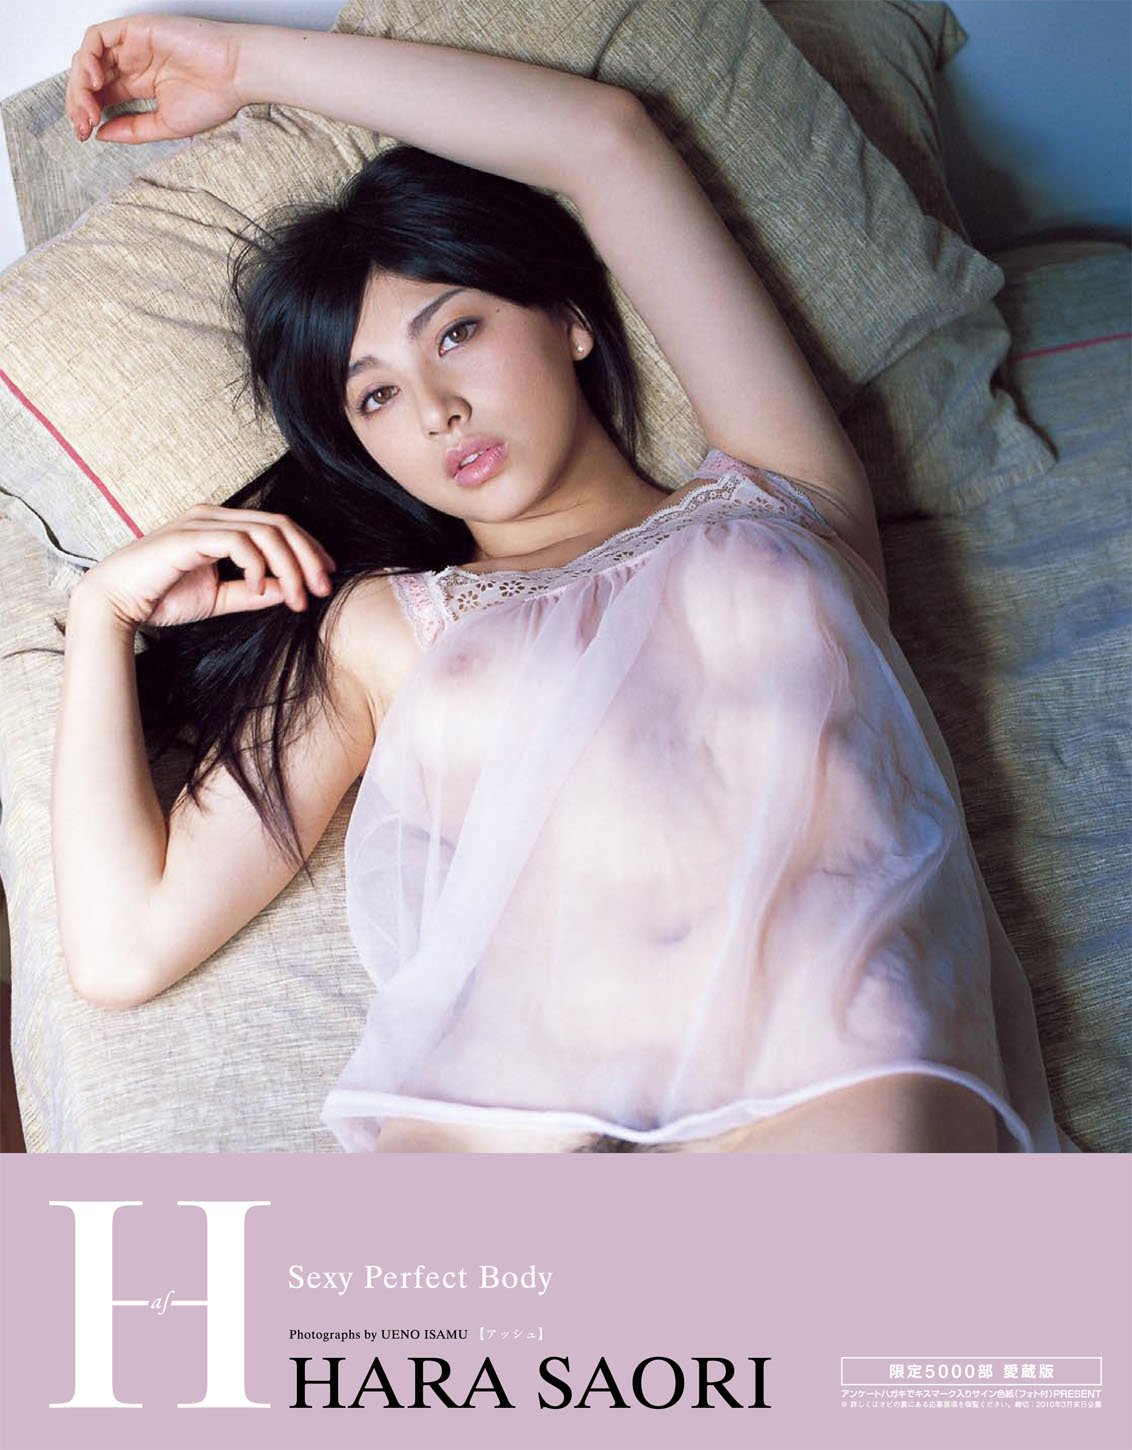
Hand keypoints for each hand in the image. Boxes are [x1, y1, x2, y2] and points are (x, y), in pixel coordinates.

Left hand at [65, 13, 246, 143]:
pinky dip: (87, 57)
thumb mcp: (166, 125)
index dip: (87, 113)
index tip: (85, 133)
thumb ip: (133, 129)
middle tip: (83, 123)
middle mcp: (132, 63)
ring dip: (80, 82)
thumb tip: (102, 134)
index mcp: (139, 84)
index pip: (101, 95)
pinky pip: (97, 38)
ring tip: (88, 105)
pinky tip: (92, 80)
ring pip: (88, 58)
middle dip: (79, 101)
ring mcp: (131, 45)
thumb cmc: (213, 98)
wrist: (235, 75)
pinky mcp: (134, 29)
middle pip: (89, 78)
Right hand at [73, 505, 336, 629]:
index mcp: (222, 524)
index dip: (309, 549)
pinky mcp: (191, 535)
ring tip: (298, 598)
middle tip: (323, 590)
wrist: (116, 602)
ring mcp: (203, 521)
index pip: (279, 526)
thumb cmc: (162, 598)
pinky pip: (240, 542)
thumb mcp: (219, 598)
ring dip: (290, 566)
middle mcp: (215, 515)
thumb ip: (253, 593)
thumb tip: (290, 592)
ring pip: (267, 531)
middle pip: (281, 524)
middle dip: (309, 557)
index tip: (326, 579)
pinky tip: (261, 588)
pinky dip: (258, 566)